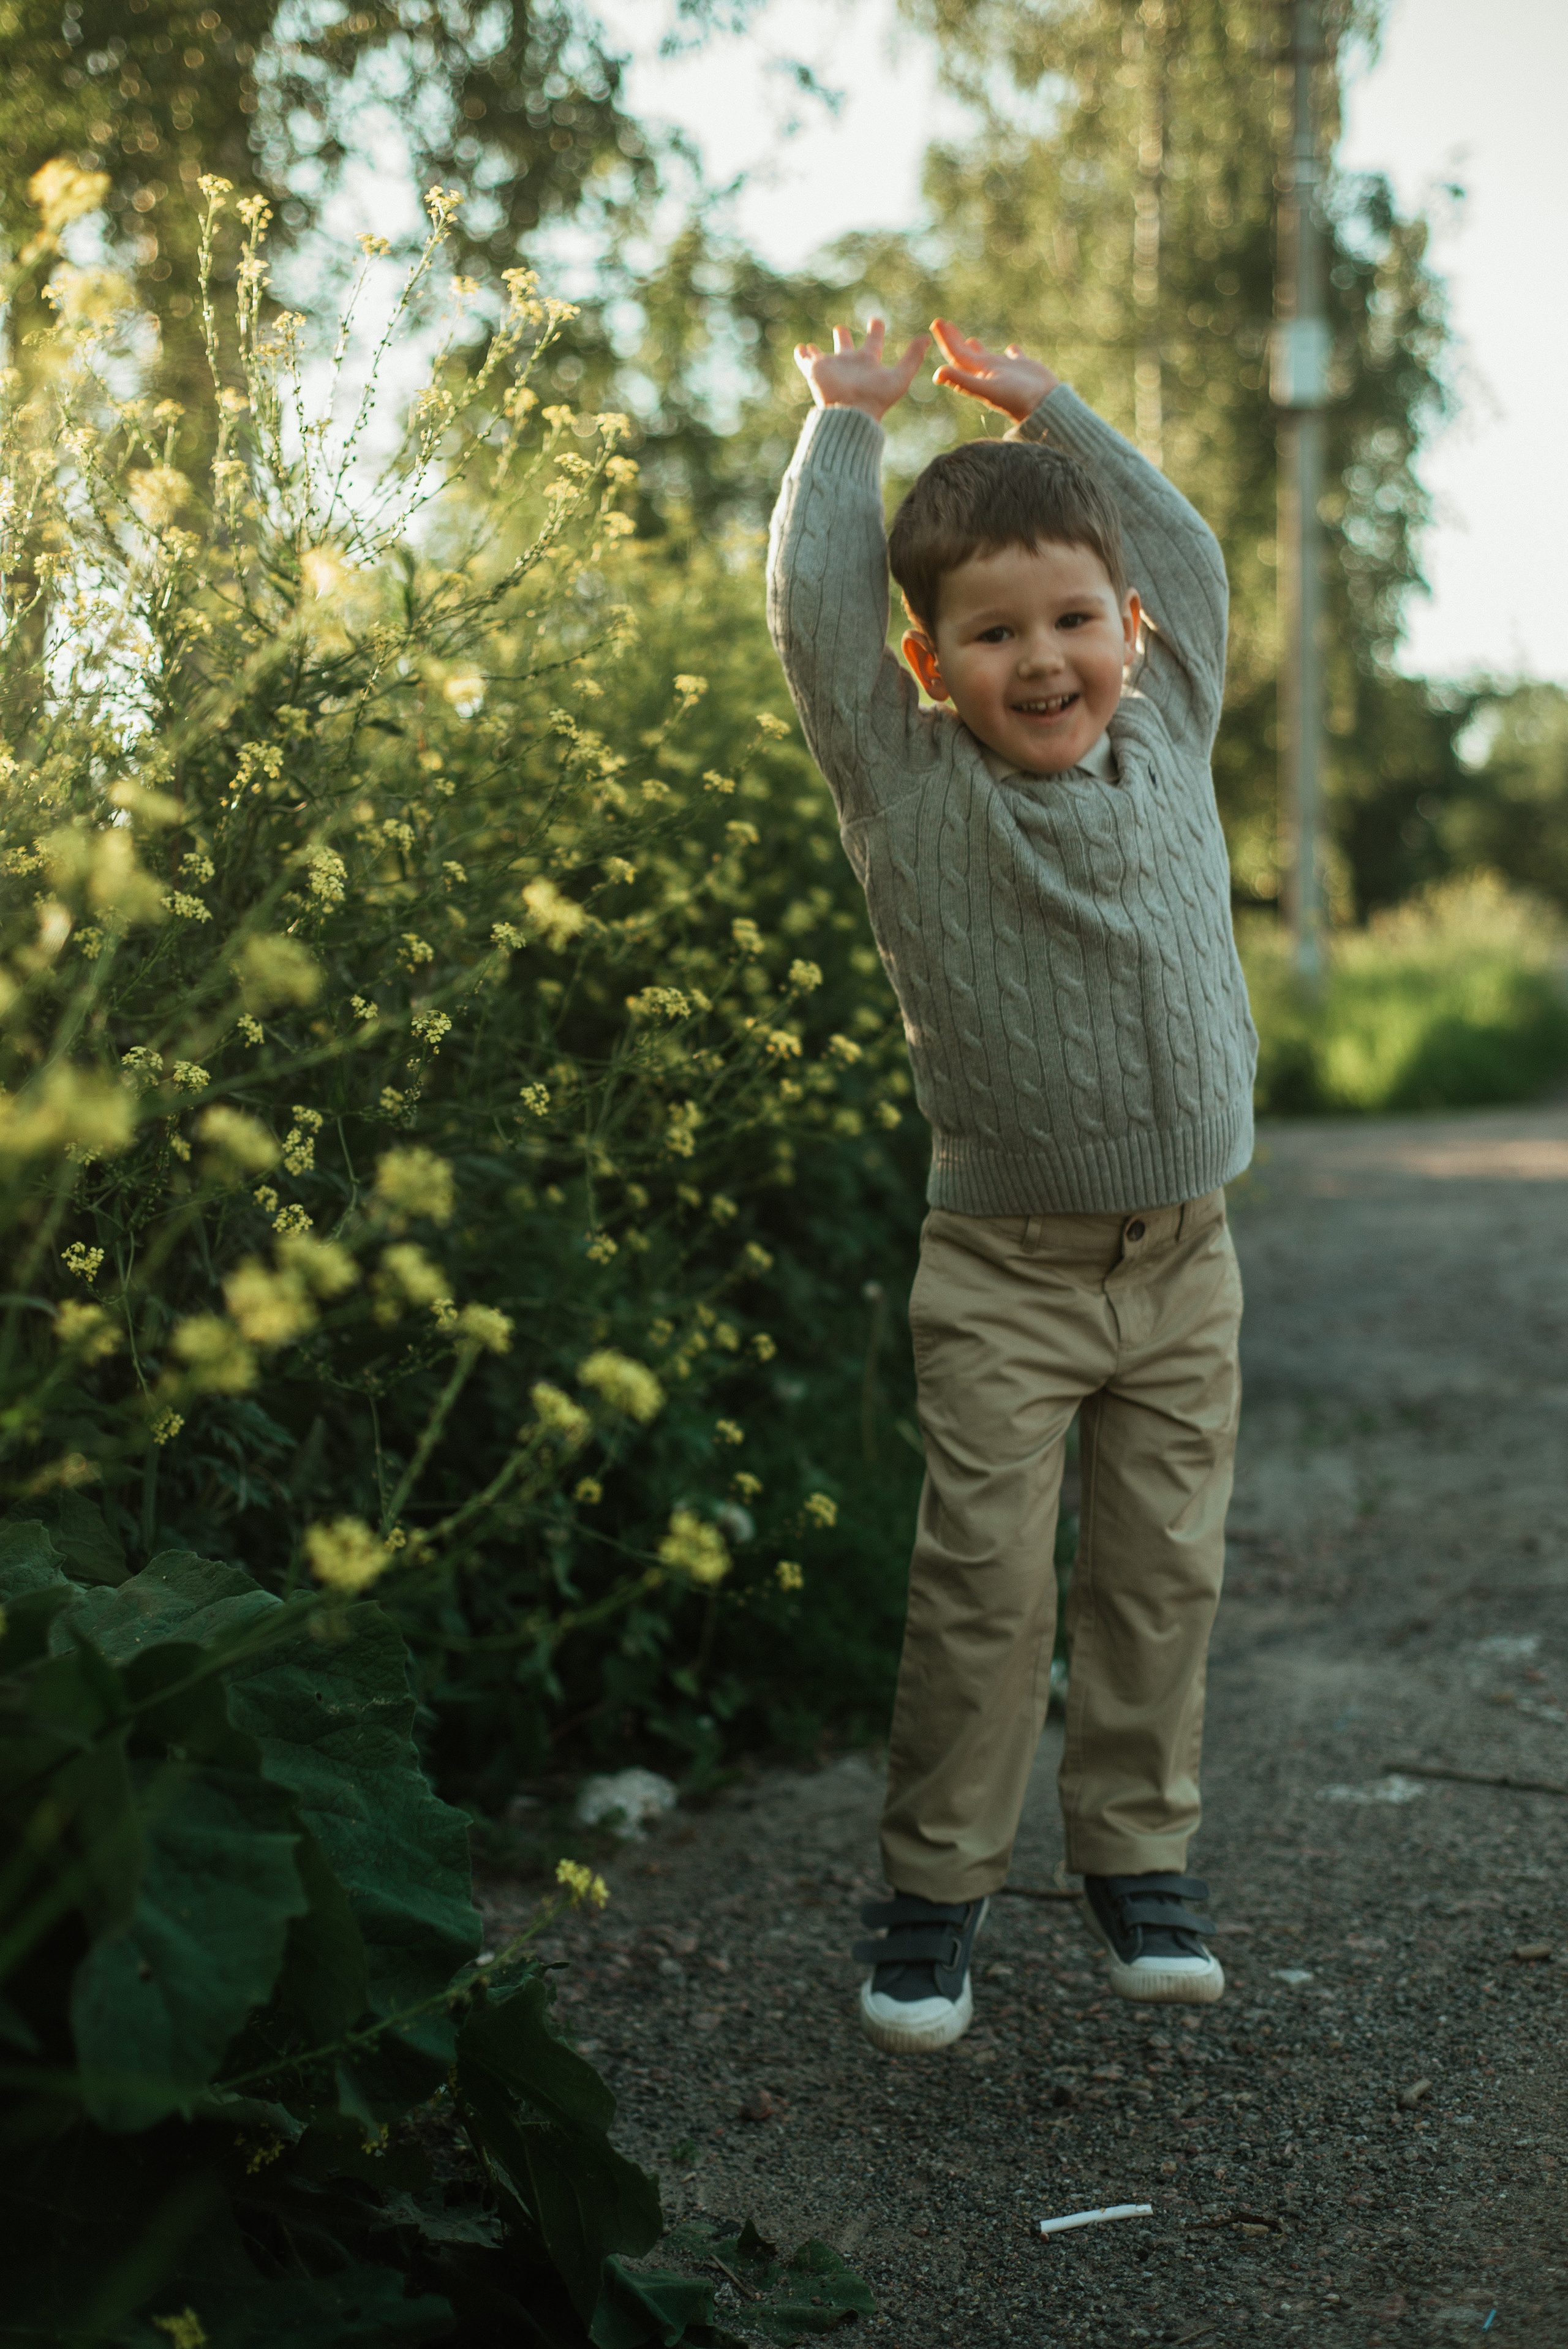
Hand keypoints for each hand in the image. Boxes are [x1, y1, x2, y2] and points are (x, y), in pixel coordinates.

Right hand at [793, 318, 930, 420]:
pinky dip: (801, 355)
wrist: (852, 415)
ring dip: (816, 351)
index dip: (875, 330)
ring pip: (822, 355)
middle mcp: (849, 364)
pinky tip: (800, 349)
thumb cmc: (876, 398)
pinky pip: (805, 360)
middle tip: (839, 328)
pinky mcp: (816, 372)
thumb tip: (927, 337)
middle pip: (845, 346)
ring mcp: (831, 368)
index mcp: (868, 362)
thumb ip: (913, 357)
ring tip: (810, 346)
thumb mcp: (900, 376)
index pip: (873, 342)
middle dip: (841, 337)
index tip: (876, 320)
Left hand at [930, 319, 1059, 421]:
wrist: (1044, 405)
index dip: (945, 340)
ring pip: (988, 357)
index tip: (936, 322)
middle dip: (954, 338)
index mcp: (978, 375)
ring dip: (977, 349)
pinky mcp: (1024, 368)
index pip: (956, 355)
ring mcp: (1006, 370)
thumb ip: (962, 380)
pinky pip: (1016, 357)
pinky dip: (1013, 352)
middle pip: (966, 354)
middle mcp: (989, 373)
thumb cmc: (1016, 399)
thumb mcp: (987, 388)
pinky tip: (1012, 348)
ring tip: (970, 339)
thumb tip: (936, 374)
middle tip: (941, 322)